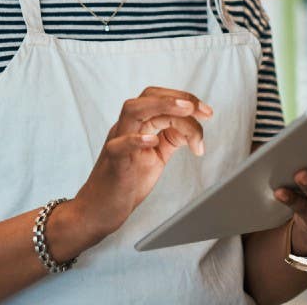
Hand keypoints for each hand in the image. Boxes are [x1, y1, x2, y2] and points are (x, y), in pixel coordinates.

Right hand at [71, 86, 212, 240]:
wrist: (99, 210)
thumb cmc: (126, 182)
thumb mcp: (156, 156)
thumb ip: (172, 139)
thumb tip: (194, 127)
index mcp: (136, 125)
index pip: (159, 98)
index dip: (185, 100)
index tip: (207, 112)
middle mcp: (125, 128)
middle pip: (147, 96)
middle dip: (176, 97)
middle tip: (200, 109)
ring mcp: (117, 143)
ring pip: (132, 110)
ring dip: (161, 105)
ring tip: (185, 111)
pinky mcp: (113, 164)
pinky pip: (119, 146)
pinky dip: (136, 139)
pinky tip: (153, 140)